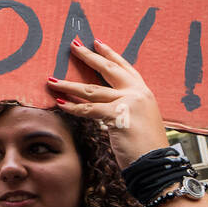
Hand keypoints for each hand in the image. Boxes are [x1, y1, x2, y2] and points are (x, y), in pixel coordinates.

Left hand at [47, 38, 168, 168]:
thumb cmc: (146, 147)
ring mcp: (129, 102)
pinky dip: (72, 107)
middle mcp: (138, 93)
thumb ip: (126, 108)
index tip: (97, 43)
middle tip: (73, 46)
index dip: (110, 54)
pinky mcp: (118, 115)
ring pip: (92, 90)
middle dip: (88, 57)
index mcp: (144, 92)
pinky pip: (88, 109)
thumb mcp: (139, 120)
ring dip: (69, 85)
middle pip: (108, 70)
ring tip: (52, 80)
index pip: (125, 67)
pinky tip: (60, 103)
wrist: (156, 164)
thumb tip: (105, 106)